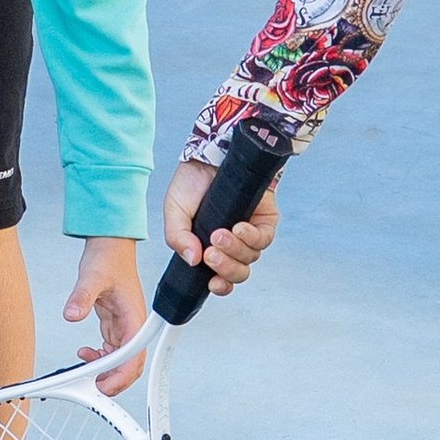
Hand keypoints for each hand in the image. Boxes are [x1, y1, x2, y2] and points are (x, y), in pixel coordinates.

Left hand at [63, 237, 146, 393]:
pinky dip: (99, 357)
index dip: (121, 375)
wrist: (109, 245)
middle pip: (131, 363)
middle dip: (115, 379)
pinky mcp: (115, 323)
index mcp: (134, 317)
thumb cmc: (108, 258)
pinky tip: (84, 353)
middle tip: (94, 387)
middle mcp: (132, 324)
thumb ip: (81, 297)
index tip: (105, 384)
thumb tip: (71, 314)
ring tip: (85, 373)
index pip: (133, 355)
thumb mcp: (91, 277)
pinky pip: (111, 349)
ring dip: (105, 370)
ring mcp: (125, 325)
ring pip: (120, 359)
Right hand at [163, 155, 279, 294]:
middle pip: (238, 273)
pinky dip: (251, 237)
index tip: (212, 284)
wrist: (209, 153)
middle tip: (210, 253)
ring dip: (234, 250)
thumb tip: (192, 260)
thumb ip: (177, 238)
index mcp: (210, 249)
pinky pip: (264, 239)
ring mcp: (250, 233)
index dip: (220, 286)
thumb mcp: (174, 211)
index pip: (220, 278)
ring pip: (250, 257)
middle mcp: (232, 245)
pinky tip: (238, 227)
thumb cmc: (192, 183)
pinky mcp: (265, 220)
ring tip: (219, 234)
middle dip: (225, 268)